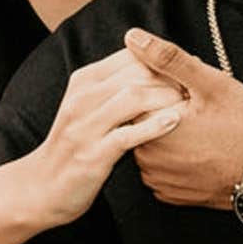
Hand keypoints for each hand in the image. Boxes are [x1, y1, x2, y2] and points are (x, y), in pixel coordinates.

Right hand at [31, 48, 184, 226]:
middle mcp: (84, 98)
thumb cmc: (75, 145)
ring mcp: (86, 125)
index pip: (130, 56)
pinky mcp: (93, 153)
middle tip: (200, 83)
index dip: (163, 58)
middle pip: (136, 73)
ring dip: (167, 97)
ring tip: (194, 102)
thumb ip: (115, 89)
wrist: (42, 187)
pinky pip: (128, 134)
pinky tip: (175, 122)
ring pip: (133, 97)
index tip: (190, 65)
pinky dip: (154, 126)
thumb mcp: (89, 108)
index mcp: (85, 81)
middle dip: (171, 75)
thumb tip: (153, 72)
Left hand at [124, 28, 242, 209]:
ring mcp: (158, 180)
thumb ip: (167, 58)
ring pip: (153, 145)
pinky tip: (201, 151)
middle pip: (145, 122)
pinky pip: (163, 169)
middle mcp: (147, 159)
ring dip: (169, 135)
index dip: (163, 88)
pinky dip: (176, 159)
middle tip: (201, 112)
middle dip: (166, 111)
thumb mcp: (210, 83)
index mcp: (150, 128)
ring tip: (204, 132)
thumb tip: (132, 37)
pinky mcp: (170, 195)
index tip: (189, 93)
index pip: (137, 97)